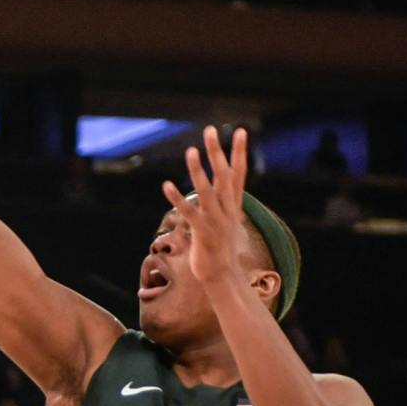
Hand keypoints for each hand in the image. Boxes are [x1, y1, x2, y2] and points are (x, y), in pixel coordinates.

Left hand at [161, 124, 250, 288]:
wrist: (222, 275)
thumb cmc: (220, 246)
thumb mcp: (227, 219)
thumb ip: (224, 200)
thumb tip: (222, 184)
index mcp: (233, 204)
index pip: (239, 173)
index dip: (239, 152)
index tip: (239, 131)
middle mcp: (227, 209)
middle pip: (224, 176)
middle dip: (217, 152)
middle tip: (210, 130)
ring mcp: (215, 221)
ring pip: (207, 192)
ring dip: (198, 171)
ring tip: (190, 151)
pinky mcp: (202, 233)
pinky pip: (189, 213)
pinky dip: (178, 199)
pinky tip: (167, 186)